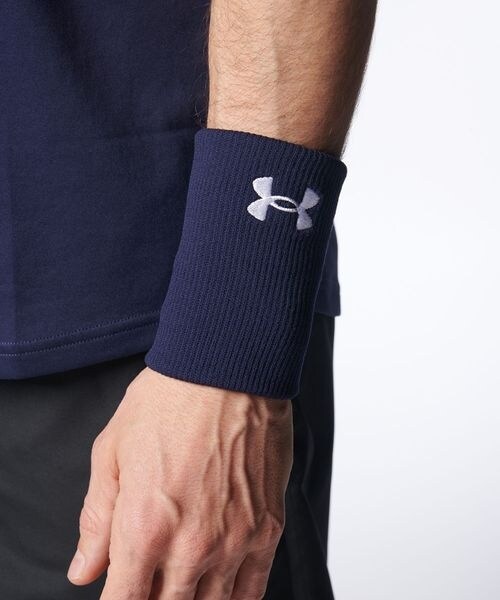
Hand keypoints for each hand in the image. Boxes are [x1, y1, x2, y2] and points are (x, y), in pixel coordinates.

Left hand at [67, 367, 292, 598]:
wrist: (229, 369)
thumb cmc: (169, 400)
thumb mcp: (112, 450)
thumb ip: (97, 518)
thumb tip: (84, 570)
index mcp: (144, 528)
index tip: (118, 593)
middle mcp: (191, 545)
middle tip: (151, 580)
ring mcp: (235, 540)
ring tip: (183, 586)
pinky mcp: (267, 526)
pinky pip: (254, 588)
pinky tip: (223, 594)